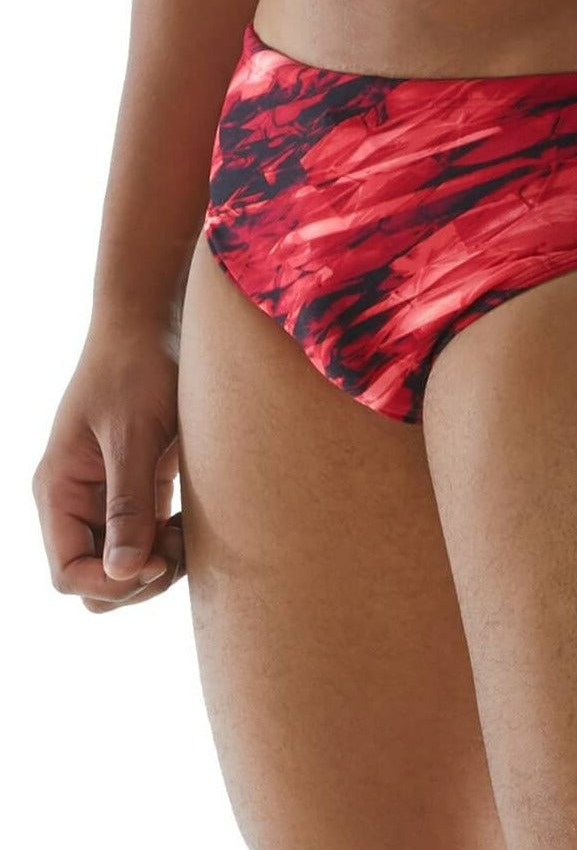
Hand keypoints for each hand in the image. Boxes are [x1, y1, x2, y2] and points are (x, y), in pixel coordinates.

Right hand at [31, 320, 187, 611]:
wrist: (154, 322)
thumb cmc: (138, 368)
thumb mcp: (134, 436)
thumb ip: (128, 504)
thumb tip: (122, 573)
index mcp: (58, 491)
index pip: (68, 574)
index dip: (111, 582)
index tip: (159, 560)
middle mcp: (76, 501)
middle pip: (96, 580)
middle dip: (137, 581)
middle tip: (179, 549)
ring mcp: (107, 496)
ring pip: (124, 565)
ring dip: (158, 564)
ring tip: (189, 532)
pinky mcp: (139, 485)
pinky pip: (147, 537)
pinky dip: (170, 542)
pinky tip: (192, 521)